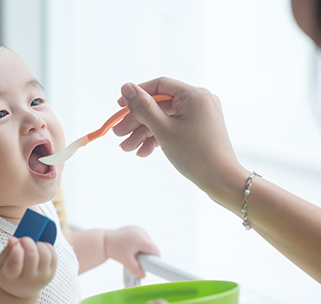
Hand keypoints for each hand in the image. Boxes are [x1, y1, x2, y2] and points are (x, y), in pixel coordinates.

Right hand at [0, 236, 56, 298]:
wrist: (21, 289)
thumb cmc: (9, 274)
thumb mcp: (0, 264)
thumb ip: (7, 250)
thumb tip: (14, 239)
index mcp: (12, 278)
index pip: (15, 265)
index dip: (16, 252)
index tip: (15, 245)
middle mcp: (29, 280)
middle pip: (32, 256)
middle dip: (27, 242)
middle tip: (23, 241)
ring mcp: (42, 277)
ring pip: (45, 254)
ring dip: (38, 244)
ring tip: (31, 246)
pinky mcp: (52, 273)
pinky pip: (53, 255)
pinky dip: (47, 246)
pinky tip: (39, 248)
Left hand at [105, 226, 159, 277]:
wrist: (104, 241)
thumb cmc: (114, 249)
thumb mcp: (126, 261)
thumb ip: (135, 269)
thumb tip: (143, 275)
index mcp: (140, 239)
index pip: (154, 250)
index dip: (155, 259)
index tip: (153, 265)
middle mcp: (141, 231)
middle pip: (152, 246)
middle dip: (148, 254)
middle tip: (139, 260)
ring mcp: (138, 228)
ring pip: (148, 242)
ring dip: (145, 249)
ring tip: (134, 254)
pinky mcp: (135, 228)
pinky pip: (143, 238)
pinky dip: (141, 244)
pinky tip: (133, 248)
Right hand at [114, 77, 246, 202]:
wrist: (221, 181)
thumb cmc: (196, 155)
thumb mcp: (164, 130)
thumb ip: (144, 108)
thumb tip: (126, 87)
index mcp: (194, 95)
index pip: (159, 86)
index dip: (137, 95)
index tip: (119, 106)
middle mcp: (198, 101)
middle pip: (159, 105)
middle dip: (137, 122)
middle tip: (118, 135)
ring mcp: (199, 116)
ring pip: (164, 119)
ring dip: (144, 133)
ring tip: (127, 148)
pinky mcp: (198, 129)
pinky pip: (173, 128)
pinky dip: (158, 138)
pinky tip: (143, 152)